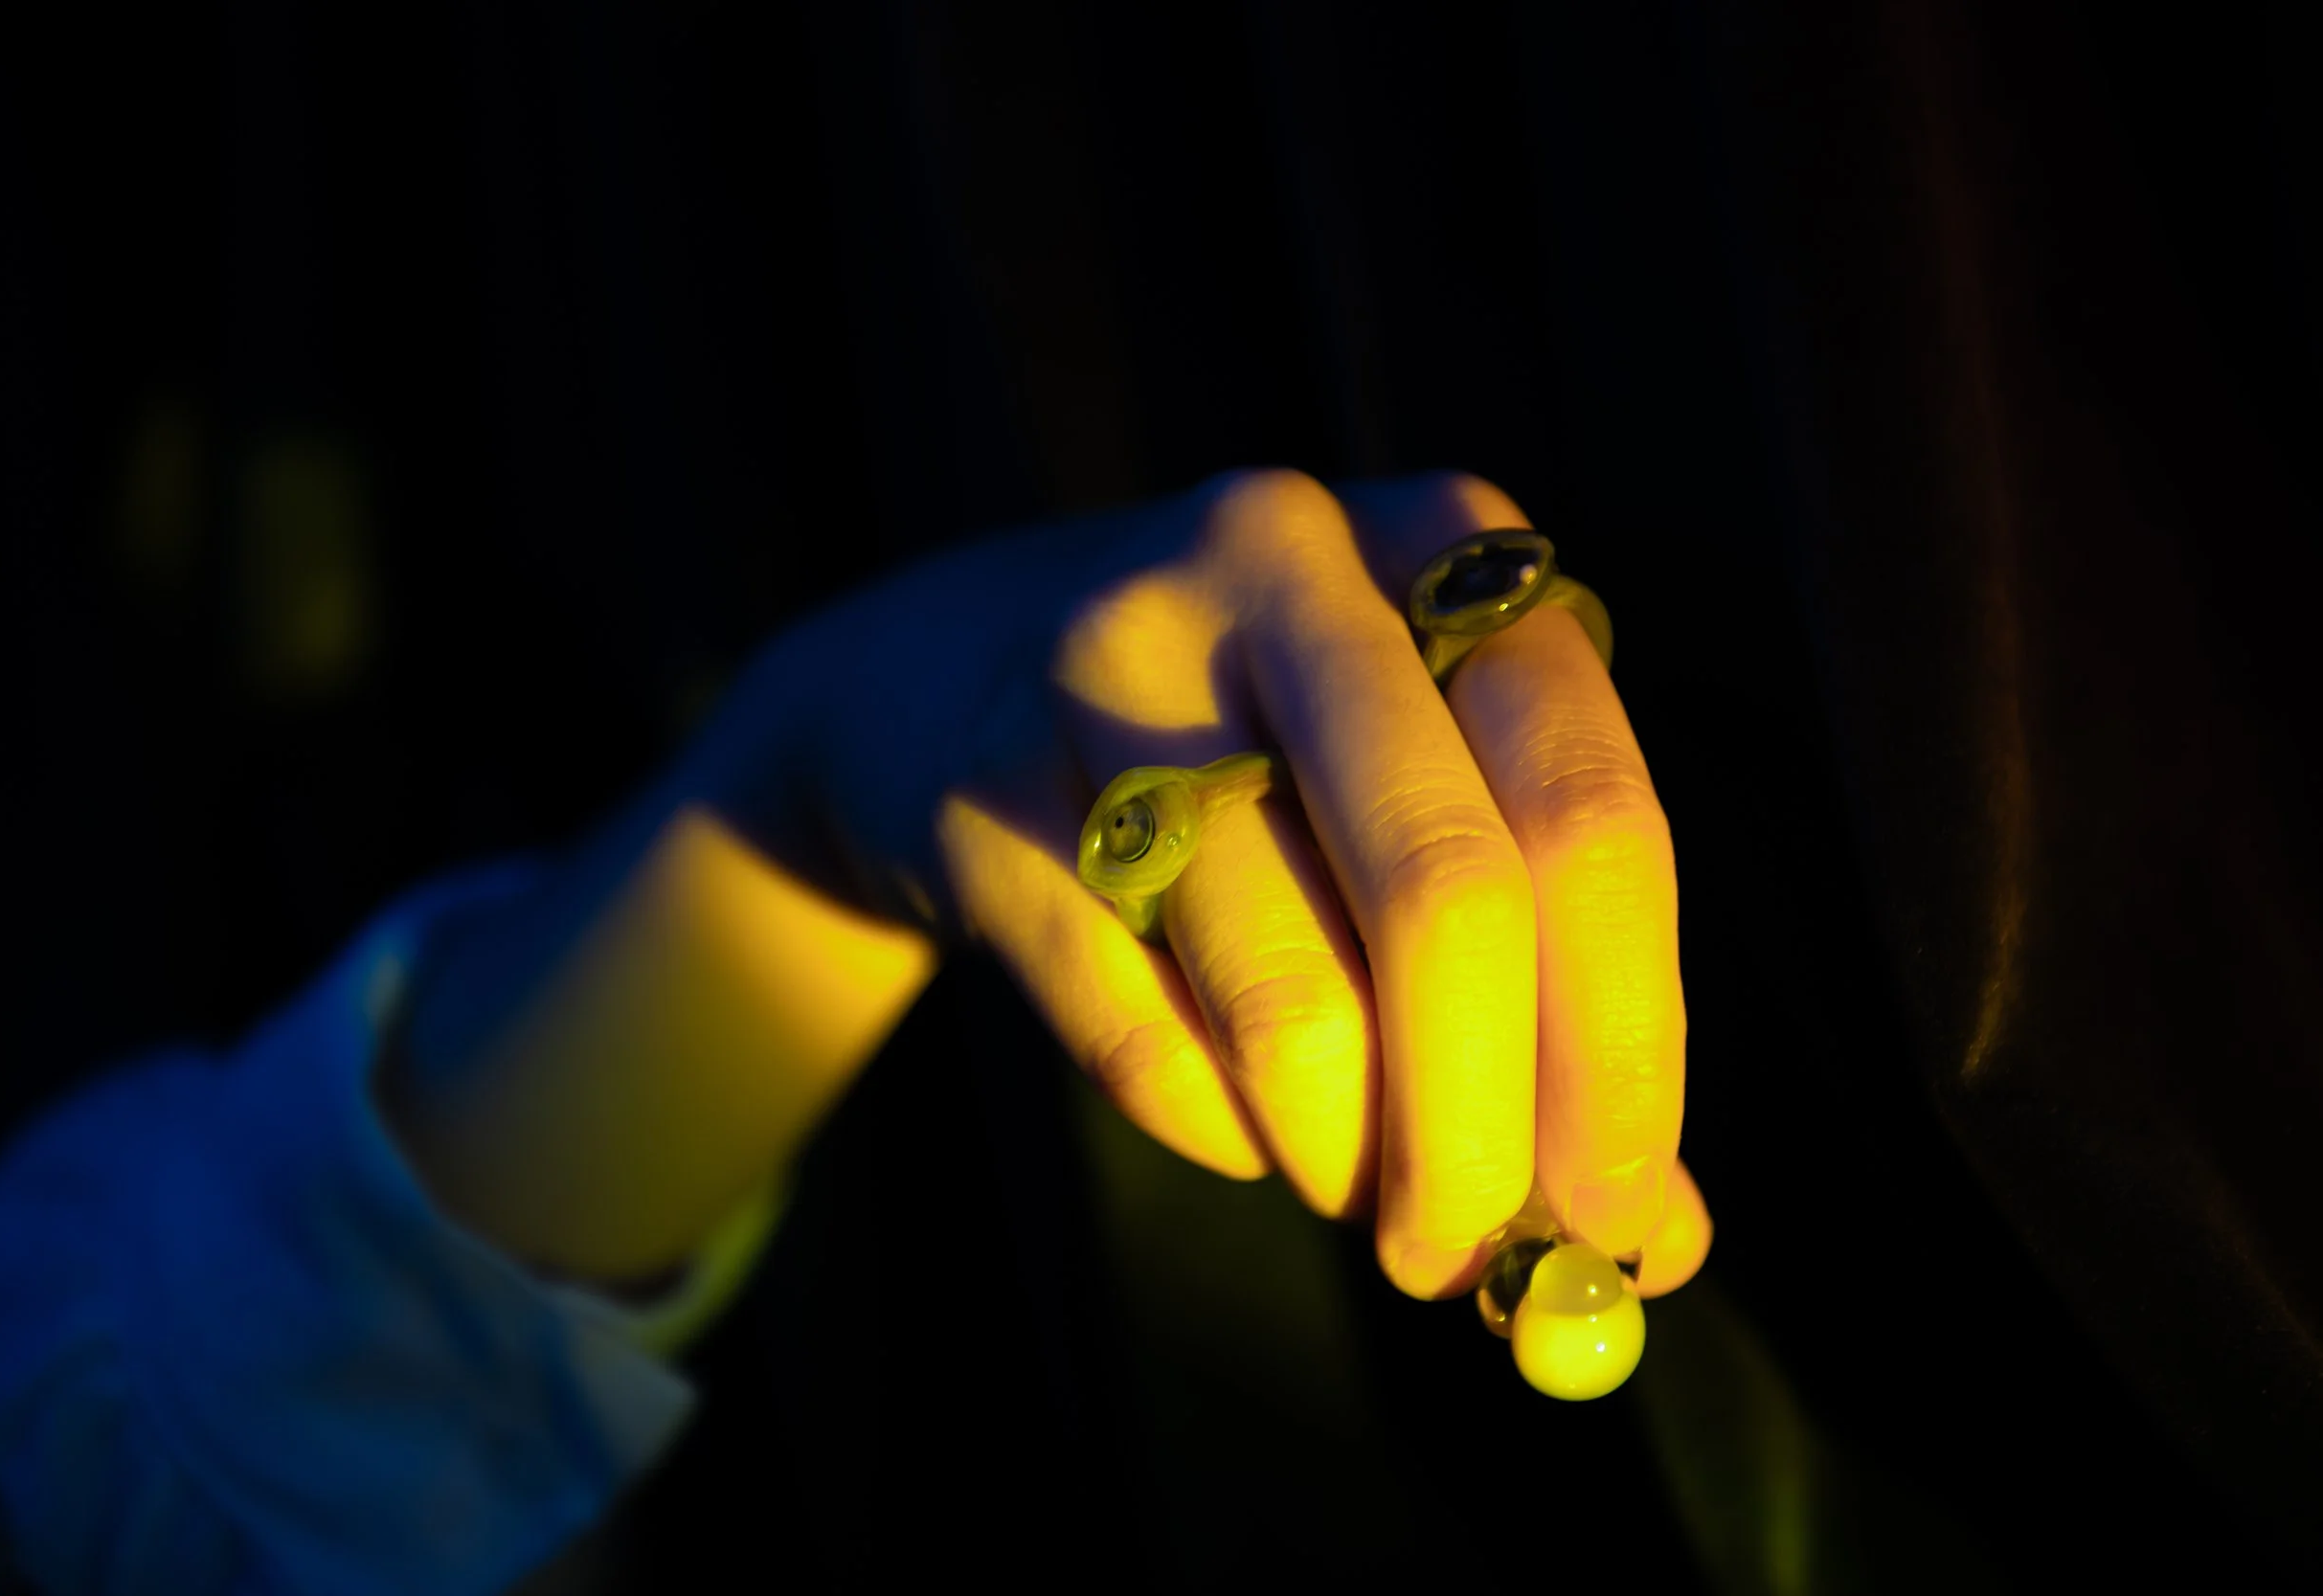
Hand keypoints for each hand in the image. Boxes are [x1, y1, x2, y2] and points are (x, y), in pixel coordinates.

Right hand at [722, 468, 1709, 1300]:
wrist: (937, 683)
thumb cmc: (1252, 759)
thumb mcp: (1416, 791)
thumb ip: (1549, 989)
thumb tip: (1659, 1242)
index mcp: (1449, 546)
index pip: (1591, 813)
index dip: (1624, 1038)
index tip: (1627, 1208)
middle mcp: (1288, 566)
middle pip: (1445, 890)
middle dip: (1482, 1128)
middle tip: (1471, 1258)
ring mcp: (1112, 663)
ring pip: (1286, 987)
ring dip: (1346, 1154)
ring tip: (1361, 1195)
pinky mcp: (983, 791)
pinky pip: (1138, 1035)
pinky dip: (1218, 1130)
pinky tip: (1242, 1125)